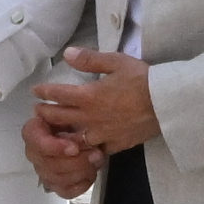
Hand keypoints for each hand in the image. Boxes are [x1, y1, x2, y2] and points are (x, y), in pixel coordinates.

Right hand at [21, 104, 107, 199]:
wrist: (87, 134)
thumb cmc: (78, 123)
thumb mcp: (76, 116)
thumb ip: (74, 123)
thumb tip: (81, 137)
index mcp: (34, 131)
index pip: (35, 141)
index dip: (54, 147)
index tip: (74, 148)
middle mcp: (34, 153)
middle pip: (48, 164)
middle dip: (76, 160)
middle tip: (95, 152)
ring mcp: (43, 171)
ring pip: (58, 179)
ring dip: (82, 171)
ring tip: (96, 160)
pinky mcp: (55, 185)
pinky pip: (65, 191)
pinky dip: (81, 184)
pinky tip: (91, 173)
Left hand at [36, 44, 155, 157]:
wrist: (167, 102)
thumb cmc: (142, 79)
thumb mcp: (116, 62)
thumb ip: (89, 59)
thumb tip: (66, 53)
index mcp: (89, 96)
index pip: (58, 95)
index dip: (44, 93)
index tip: (36, 92)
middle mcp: (91, 118)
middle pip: (60, 118)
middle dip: (46, 114)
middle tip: (38, 112)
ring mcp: (102, 134)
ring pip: (74, 139)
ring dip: (62, 135)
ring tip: (55, 132)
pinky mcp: (116, 145)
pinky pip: (95, 150)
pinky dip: (86, 148)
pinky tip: (83, 146)